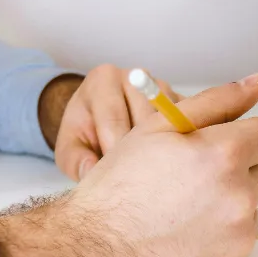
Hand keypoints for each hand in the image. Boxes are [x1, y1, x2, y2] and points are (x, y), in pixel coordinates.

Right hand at [0, 74, 257, 256]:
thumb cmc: (117, 191)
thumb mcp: (156, 129)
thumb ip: (215, 102)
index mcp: (224, 155)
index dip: (242, 138)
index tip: (222, 148)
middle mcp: (239, 197)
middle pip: (256, 176)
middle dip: (228, 176)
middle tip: (183, 186)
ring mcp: (238, 240)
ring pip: (246, 214)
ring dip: (223, 211)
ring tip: (176, 218)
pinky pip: (236, 249)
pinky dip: (215, 246)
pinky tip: (178, 245)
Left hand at [42, 64, 180, 181]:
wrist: (101, 122)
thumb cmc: (85, 136)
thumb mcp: (70, 150)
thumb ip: (76, 161)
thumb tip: (91, 173)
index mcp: (102, 80)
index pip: (114, 117)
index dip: (115, 152)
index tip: (115, 178)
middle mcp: (135, 76)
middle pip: (146, 120)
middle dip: (140, 153)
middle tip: (135, 180)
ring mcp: (162, 87)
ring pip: (170, 123)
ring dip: (163, 150)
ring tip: (151, 173)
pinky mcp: (182, 101)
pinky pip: (188, 125)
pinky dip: (180, 145)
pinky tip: (168, 164)